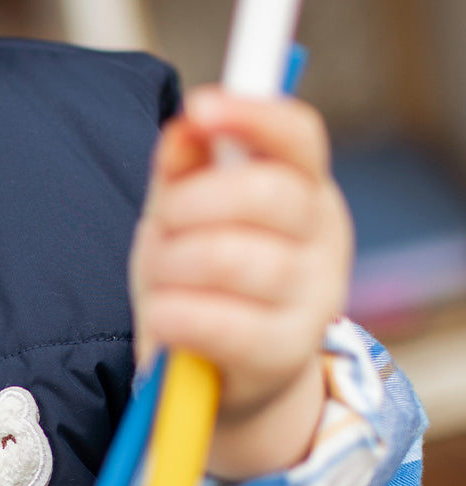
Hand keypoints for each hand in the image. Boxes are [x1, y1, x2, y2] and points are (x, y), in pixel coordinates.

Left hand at [129, 87, 352, 480]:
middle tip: (165, 225)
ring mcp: (311, 302)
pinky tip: (163, 315)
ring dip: (174, 263)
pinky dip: (173, 313)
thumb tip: (183, 126)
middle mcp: (322, 242)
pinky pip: (218, 322)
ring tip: (161, 279)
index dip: (253, 115)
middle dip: (191, 205)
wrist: (221, 380)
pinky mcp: (281, 356)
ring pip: (232, 258)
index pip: (298, 138)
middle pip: (265, 194)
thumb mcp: (184, 220)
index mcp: (305, 193)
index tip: (200, 105)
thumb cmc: (201, 285)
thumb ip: (183, 172)